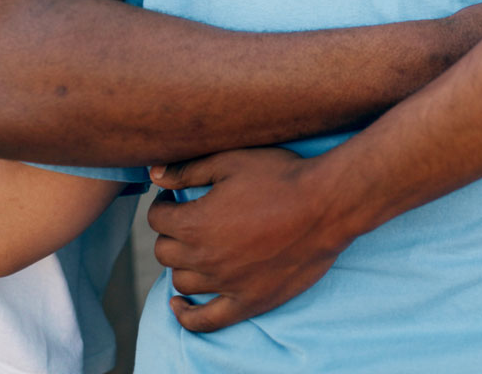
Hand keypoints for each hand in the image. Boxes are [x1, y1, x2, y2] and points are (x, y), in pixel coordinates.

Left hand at [147, 148, 357, 332]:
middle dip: (171, 234)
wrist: (326, 206)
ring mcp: (224, 284)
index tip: (176, 200)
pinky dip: (186, 316)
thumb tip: (155, 175)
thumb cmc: (281, 178)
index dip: (164, 206)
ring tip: (197, 250)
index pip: (157, 219)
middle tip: (189, 222)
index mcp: (194, 223)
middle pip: (164, 251)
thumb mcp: (231, 162)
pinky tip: (179, 306)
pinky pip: (205, 321)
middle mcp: (203, 257)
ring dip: (183, 264)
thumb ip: (188, 171)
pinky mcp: (247, 301)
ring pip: (182, 281)